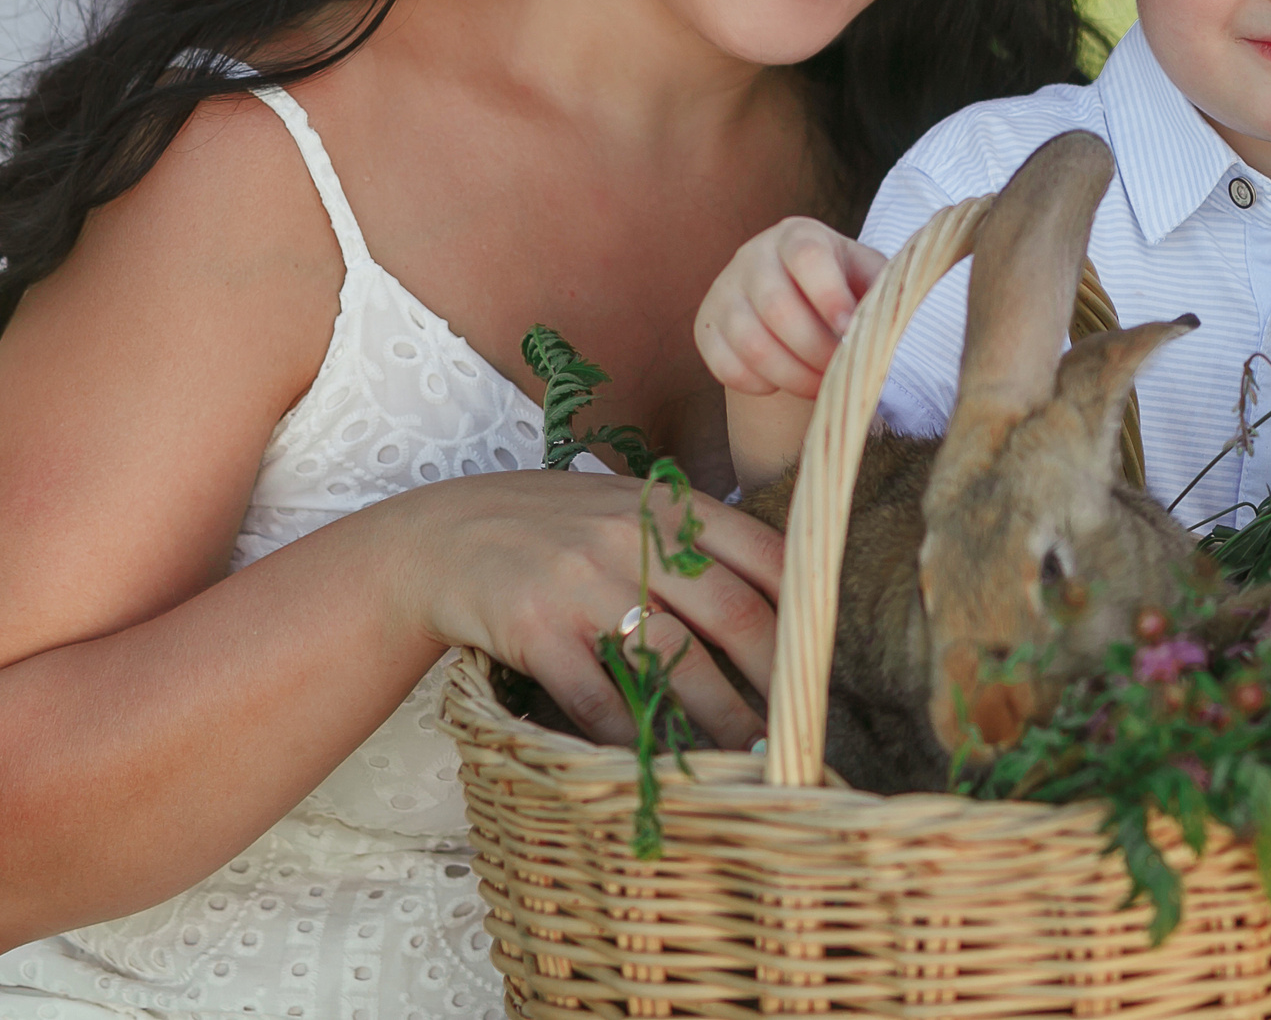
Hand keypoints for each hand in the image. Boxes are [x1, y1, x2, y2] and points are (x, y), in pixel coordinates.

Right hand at [389, 469, 785, 750]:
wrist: (441, 536)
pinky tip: (658, 764)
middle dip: (779, 679)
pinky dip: (632, 738)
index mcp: (669, 506)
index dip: (806, 611)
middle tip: (804, 725)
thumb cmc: (555, 527)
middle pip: (733, 615)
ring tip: (751, 758)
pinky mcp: (535, 630)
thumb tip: (788, 589)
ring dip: (720, 720)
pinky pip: (598, 698)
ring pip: (674, 664)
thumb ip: (697, 537)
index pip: (764, 554)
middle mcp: (633, 538)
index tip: (829, 660)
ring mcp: (583, 583)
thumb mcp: (629, 506)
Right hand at [696, 217, 886, 399]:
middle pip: (777, 306)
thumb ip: (881, 292)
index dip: (829, 295)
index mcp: (798, 235)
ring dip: (792, 375)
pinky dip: (759, 384)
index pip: (807, 255)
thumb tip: (893, 322)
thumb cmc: (841, 286)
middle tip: (841, 373)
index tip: (851, 331)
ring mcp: (724, 291)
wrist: (793, 296)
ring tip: (820, 386)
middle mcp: (754, 255)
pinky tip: (783, 383)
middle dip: (815, 350)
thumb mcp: (866, 277)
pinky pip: (725, 366)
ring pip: (751, 342)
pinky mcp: (706, 328)